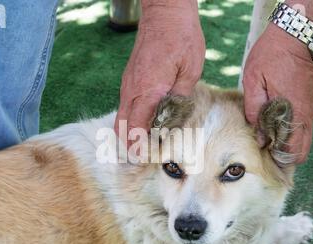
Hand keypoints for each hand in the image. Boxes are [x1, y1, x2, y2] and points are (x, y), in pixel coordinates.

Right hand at [114, 0, 204, 145]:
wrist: (164, 13)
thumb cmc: (180, 37)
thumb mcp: (190, 69)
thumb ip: (181, 96)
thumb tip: (177, 117)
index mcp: (148, 90)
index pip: (136, 126)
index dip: (136, 145)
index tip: (140, 159)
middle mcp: (133, 89)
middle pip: (122, 124)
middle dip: (127, 143)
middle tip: (138, 158)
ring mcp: (129, 83)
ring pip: (122, 115)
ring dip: (128, 131)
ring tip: (141, 145)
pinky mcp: (131, 77)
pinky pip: (126, 104)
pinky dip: (131, 118)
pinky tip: (144, 123)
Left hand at [243, 23, 312, 163]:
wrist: (296, 37)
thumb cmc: (271, 57)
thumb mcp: (253, 81)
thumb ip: (255, 110)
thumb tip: (258, 136)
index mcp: (293, 113)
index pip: (291, 152)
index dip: (275, 158)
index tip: (260, 153)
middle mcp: (305, 117)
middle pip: (300, 152)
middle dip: (282, 156)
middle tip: (263, 150)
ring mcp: (309, 112)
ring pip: (302, 142)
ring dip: (286, 145)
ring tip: (266, 139)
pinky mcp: (308, 106)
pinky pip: (302, 130)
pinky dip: (290, 134)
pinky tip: (273, 127)